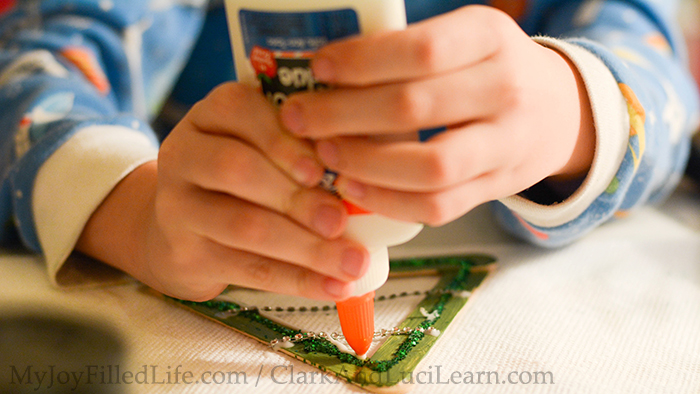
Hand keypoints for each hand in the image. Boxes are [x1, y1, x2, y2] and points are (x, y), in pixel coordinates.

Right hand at [77, 83, 368, 300]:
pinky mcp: (185, 255)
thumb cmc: (244, 178)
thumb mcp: (262, 147)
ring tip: (351, 263)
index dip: (282, 140)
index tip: (321, 168)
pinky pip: (248, 269)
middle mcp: (184, 153)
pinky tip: (334, 288)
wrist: (181, 228)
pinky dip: (298, 280)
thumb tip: (364, 177)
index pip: (240, 111)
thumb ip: (303, 148)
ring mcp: (177, 206)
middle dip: (296, 198)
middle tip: (340, 221)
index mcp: (212, 115)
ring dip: (304, 247)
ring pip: (243, 226)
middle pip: (237, 169)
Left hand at [279, 5, 594, 225]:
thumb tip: (326, 68)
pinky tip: (354, 188)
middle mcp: (506, 88)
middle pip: (414, 107)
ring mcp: (508, 143)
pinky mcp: (498, 186)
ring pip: (429, 166)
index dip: (361, 61)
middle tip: (300, 117)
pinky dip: (389, 201)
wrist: (559, 112)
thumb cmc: (490, 70)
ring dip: (365, 163)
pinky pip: (439, 206)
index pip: (421, 49)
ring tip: (324, 155)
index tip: (318, 68)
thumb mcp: (466, 38)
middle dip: (343, 114)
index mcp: (490, 37)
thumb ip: (410, 50)